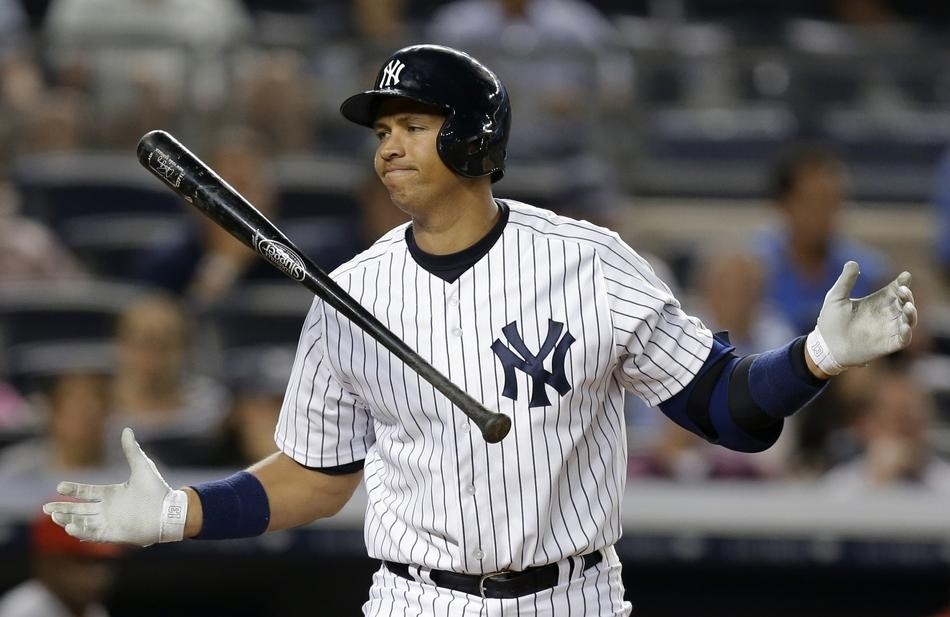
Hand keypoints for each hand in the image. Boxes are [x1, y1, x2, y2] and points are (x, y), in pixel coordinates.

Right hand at [43, 428, 187, 545]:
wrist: (169, 511)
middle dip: (62, 509)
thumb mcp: (142, 467)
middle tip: (46, 508)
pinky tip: (70, 527)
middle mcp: (107, 508)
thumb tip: (126, 429)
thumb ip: (131, 450)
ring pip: (82, 522)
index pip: (86, 493)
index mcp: (111, 494)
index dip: (73, 490)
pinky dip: (81, 532)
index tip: (59, 487)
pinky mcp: (114, 534)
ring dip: (68, 520)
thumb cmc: (157, 490)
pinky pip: (93, 534)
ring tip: (54, 516)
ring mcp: (109, 522)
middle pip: (79, 509)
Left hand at [806, 261, 917, 375]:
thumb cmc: (830, 321)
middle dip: (907, 296)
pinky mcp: (886, 345)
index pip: (895, 290)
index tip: (905, 275)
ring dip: (912, 313)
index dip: (902, 282)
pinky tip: (905, 326)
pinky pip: (903, 339)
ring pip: (909, 320)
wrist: (824, 346)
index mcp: (876, 302)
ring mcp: (887, 330)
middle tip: (902, 290)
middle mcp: (885, 315)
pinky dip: (907, 333)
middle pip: (905, 303)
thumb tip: (853, 262)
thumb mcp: (836, 297)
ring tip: (908, 306)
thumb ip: (846, 281)